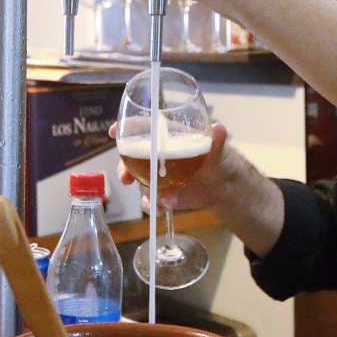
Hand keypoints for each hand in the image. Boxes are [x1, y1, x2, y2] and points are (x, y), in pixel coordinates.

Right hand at [115, 122, 239, 214]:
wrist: (223, 186)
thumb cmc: (218, 158)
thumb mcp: (218, 149)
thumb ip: (216, 140)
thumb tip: (219, 128)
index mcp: (167, 135)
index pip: (141, 128)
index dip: (124, 128)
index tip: (113, 131)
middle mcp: (156, 154)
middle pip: (130, 157)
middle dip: (123, 168)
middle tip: (126, 178)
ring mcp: (156, 175)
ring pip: (139, 182)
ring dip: (147, 192)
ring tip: (164, 200)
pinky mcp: (160, 193)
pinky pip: (148, 201)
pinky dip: (154, 206)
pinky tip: (164, 208)